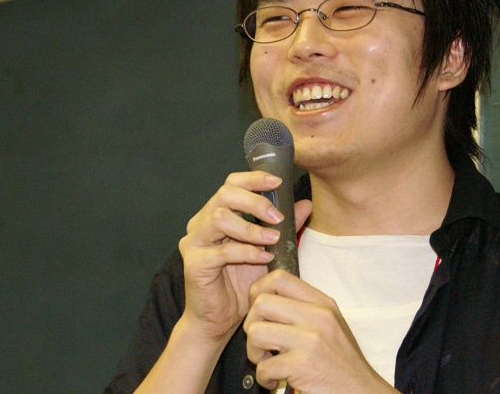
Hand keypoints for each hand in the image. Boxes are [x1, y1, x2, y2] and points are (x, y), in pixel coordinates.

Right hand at [178, 171, 311, 344]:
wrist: (219, 320)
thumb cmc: (240, 283)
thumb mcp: (268, 249)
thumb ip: (285, 226)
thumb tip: (305, 204)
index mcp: (216, 214)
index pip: (231, 184)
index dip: (253, 179)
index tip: (278, 182)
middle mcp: (201, 223)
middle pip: (224, 195)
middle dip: (254, 201)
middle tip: (277, 216)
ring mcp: (194, 242)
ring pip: (219, 218)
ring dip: (251, 227)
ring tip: (273, 238)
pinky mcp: (193, 264)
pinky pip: (220, 252)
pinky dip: (246, 252)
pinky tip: (263, 257)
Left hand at [244, 270, 398, 393]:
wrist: (361, 391)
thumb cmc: (342, 362)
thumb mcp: (331, 324)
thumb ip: (304, 309)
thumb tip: (267, 301)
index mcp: (322, 303)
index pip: (279, 278)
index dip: (258, 292)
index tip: (260, 312)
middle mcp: (318, 316)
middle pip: (261, 302)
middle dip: (251, 324)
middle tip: (261, 341)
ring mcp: (311, 340)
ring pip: (256, 332)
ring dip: (254, 352)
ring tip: (267, 361)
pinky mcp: (303, 364)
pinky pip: (264, 366)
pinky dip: (264, 378)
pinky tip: (275, 380)